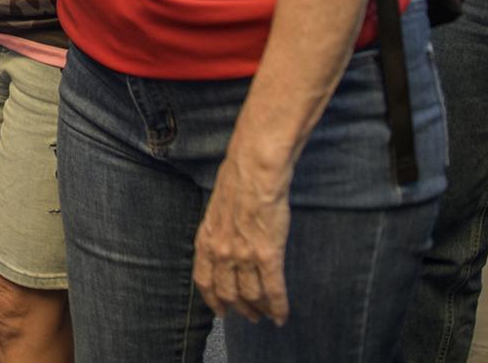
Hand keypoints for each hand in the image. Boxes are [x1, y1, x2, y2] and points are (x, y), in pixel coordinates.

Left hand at [193, 154, 290, 324]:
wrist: (254, 170)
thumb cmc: (238, 181)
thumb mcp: (217, 210)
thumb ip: (219, 233)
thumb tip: (227, 245)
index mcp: (206, 240)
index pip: (205, 281)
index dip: (213, 300)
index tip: (221, 311)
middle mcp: (221, 252)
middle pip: (229, 293)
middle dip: (240, 309)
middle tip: (250, 317)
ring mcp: (244, 255)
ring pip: (252, 295)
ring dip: (261, 309)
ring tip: (267, 315)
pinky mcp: (267, 254)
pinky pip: (273, 289)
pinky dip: (278, 306)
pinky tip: (282, 315)